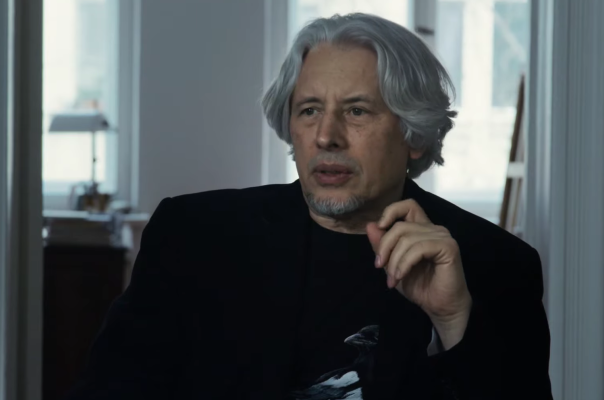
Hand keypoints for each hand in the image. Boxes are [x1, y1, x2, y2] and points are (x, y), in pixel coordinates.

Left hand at [366, 199, 471, 349]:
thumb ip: (382, 246)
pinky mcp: (448, 247)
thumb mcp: (393, 265)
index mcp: (422, 229)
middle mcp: (433, 229)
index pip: (407, 205)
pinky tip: (400, 276)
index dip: (390, 211)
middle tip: (379, 266)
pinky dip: (404, 263)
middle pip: (400, 225)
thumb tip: (370, 225)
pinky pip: (418, 248)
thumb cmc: (420, 286)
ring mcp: (442, 236)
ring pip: (407, 238)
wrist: (440, 307)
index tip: (379, 228)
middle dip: (384, 246)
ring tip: (392, 279)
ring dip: (394, 260)